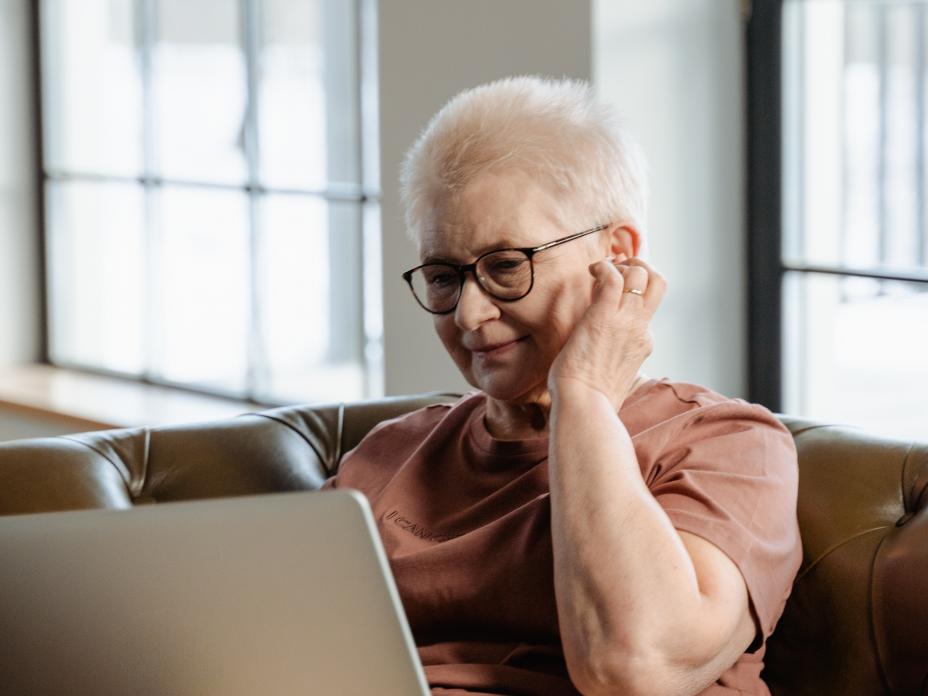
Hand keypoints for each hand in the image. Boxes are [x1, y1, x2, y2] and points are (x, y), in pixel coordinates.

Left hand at [548, 257, 665, 410]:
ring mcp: (625, 321)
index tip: (619, 286)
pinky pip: (612, 278)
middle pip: (658, 283)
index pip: (649, 307)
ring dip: (621, 264)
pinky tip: (591, 271)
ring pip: (639, 275)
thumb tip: (607, 361)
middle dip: (641, 266)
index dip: (635, 290)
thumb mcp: (615, 376)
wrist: (585, 406)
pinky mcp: (603, 316)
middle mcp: (640, 329)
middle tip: (619, 266)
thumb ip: (617, 362)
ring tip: (601, 268)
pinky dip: (603, 267)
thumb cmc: (591, 398)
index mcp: (644, 343)